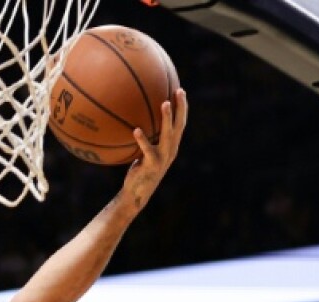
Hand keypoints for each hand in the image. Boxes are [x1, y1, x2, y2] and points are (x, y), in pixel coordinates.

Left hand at [122, 87, 188, 210]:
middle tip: (179, 91)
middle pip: (179, 126)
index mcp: (171, 146)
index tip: (180, 91)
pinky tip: (136, 130)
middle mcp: (171, 150)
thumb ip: (146, 138)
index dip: (182, 108)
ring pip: (168, 135)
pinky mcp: (152, 165)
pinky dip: (142, 140)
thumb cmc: (139, 170)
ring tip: (164, 103)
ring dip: (167, 119)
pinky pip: (147, 150)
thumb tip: (136, 120)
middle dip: (181, 108)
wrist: (137, 192)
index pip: (180, 124)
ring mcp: (163, 158)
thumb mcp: (144, 152)